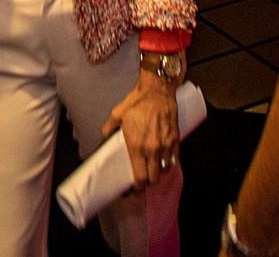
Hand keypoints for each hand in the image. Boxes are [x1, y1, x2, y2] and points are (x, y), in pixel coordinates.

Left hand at [101, 72, 180, 188]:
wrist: (157, 90)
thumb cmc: (137, 101)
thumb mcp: (117, 114)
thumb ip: (108, 129)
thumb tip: (103, 138)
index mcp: (136, 146)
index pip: (140, 177)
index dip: (137, 187)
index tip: (133, 188)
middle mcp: (152, 149)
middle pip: (154, 178)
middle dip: (148, 183)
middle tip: (142, 180)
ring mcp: (165, 145)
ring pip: (165, 170)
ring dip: (158, 173)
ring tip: (152, 170)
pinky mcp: (175, 139)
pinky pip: (173, 158)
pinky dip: (168, 162)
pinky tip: (163, 160)